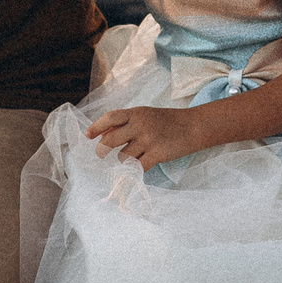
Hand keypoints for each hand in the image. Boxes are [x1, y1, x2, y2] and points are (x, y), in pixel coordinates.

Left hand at [86, 105, 204, 171]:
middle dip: (102, 150)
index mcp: (136, 113)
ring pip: (123, 156)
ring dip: (124, 160)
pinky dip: (136, 169)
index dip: (96, 127)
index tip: (88, 136)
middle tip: (100, 154)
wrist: (194, 126)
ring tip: (134, 156)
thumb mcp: (146, 115)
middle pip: (111, 141)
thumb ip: (126, 123)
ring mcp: (149, 140)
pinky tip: (141, 165)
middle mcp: (140, 125)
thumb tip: (102, 135)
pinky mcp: (157, 154)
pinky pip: (137, 167)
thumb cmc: (167, 121)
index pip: (110, 118)